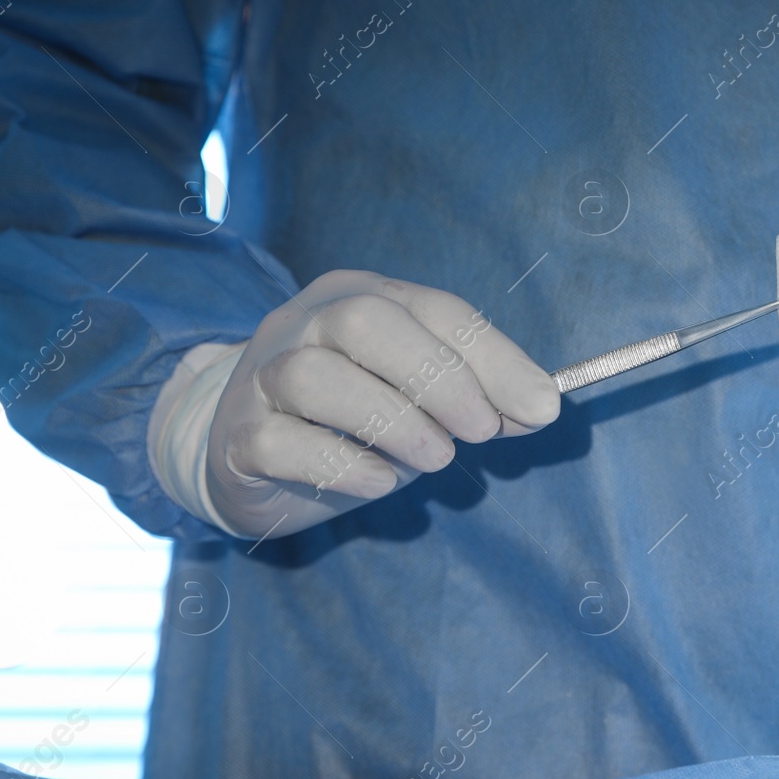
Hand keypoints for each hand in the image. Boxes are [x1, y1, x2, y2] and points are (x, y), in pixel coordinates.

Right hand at [207, 270, 559, 536]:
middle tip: (480, 432)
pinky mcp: (238, 437)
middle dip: (438, 377)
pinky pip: (279, 440)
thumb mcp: (426, 402)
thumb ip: (481, 398)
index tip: (540, 407)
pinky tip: (379, 482)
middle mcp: (306, 322)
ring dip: (392, 422)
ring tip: (434, 459)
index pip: (436, 308)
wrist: (254, 457)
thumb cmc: (357, 421)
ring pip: (314, 376)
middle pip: (365, 321)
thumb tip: (541, 406)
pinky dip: (340, 464)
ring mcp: (263, 376)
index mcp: (363, 297)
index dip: (493, 357)